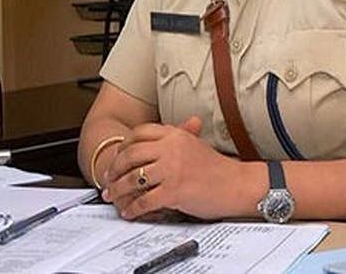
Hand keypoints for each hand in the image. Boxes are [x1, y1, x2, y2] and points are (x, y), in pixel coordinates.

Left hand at [102, 116, 245, 219]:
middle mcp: (171, 148)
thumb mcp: (194, 145)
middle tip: (108, 179)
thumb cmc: (218, 168)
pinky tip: (129, 211)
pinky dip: (133, 208)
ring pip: (134, 178)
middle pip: (131, 155)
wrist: (237, 184)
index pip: (139, 133)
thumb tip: (150, 141)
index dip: (124, 145)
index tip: (117, 157)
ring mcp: (172, 169)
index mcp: (175, 135)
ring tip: (112, 196)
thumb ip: (174, 138)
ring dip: (118, 190)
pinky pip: (145, 200)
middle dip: (114, 169)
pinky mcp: (174, 191)